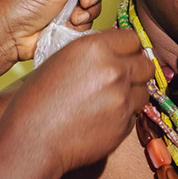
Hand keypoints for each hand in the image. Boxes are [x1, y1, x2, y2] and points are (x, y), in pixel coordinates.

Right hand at [0, 29, 153, 178]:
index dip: (127, 48)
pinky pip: (134, 115)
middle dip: (136, 70)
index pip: (132, 39)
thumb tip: (111, 52)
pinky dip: (124, 115)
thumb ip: (91, 54)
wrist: (32, 139)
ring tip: (110, 101)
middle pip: (145, 64)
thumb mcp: (60, 61)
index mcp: (95, 48)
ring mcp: (122, 99)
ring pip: (144, 91)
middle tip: (121, 79)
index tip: (121, 56)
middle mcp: (114, 70)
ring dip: (132, 94)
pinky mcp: (124, 125)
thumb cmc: (36, 100)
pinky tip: (102, 119)